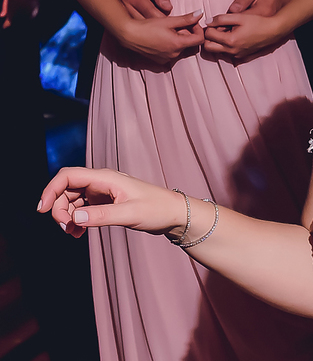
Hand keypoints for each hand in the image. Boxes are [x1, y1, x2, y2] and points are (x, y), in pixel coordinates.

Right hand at [38, 166, 186, 239]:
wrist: (174, 214)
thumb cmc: (157, 209)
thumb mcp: (130, 214)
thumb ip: (102, 216)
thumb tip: (74, 218)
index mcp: (105, 178)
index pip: (68, 176)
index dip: (51, 190)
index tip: (41, 209)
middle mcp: (101, 182)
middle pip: (65, 190)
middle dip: (59, 209)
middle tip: (66, 229)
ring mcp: (102, 192)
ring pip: (71, 201)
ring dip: (67, 217)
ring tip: (74, 234)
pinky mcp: (104, 203)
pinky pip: (81, 209)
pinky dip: (76, 220)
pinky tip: (79, 233)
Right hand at [115, 11, 204, 62]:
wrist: (129, 35)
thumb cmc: (146, 27)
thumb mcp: (168, 21)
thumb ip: (186, 19)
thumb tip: (200, 14)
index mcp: (178, 45)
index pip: (199, 40)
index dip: (198, 29)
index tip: (192, 23)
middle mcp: (174, 55)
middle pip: (190, 44)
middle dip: (187, 33)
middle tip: (177, 25)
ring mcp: (166, 59)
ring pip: (181, 48)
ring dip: (179, 39)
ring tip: (168, 30)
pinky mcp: (160, 60)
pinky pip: (172, 52)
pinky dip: (171, 45)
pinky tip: (162, 37)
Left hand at [203, 12, 287, 59]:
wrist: (273, 31)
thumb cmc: (258, 22)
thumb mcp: (239, 17)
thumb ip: (221, 18)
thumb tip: (208, 21)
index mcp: (230, 40)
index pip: (208, 35)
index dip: (209, 26)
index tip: (215, 22)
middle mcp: (231, 51)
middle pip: (208, 47)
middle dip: (209, 37)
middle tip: (215, 28)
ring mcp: (236, 55)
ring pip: (216, 51)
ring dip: (216, 42)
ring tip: (225, 32)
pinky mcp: (241, 56)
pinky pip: (226, 53)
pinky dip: (225, 46)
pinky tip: (233, 37)